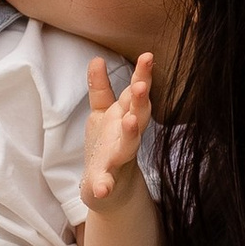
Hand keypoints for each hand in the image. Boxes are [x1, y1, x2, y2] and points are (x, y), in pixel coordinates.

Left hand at [82, 52, 155, 214]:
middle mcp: (128, 136)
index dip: (142, 74)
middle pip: (139, 115)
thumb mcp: (102, 113)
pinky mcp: (107, 181)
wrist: (109, 190)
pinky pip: (106, 183)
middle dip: (141, 101)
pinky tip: (102, 187)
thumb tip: (97, 58)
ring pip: (128, 145)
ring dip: (130, 133)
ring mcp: (119, 159)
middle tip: (142, 86)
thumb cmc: (108, 146)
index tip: (147, 56)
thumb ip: (100, 88)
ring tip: (130, 121)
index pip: (136, 93)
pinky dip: (105, 185)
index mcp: (126, 116)